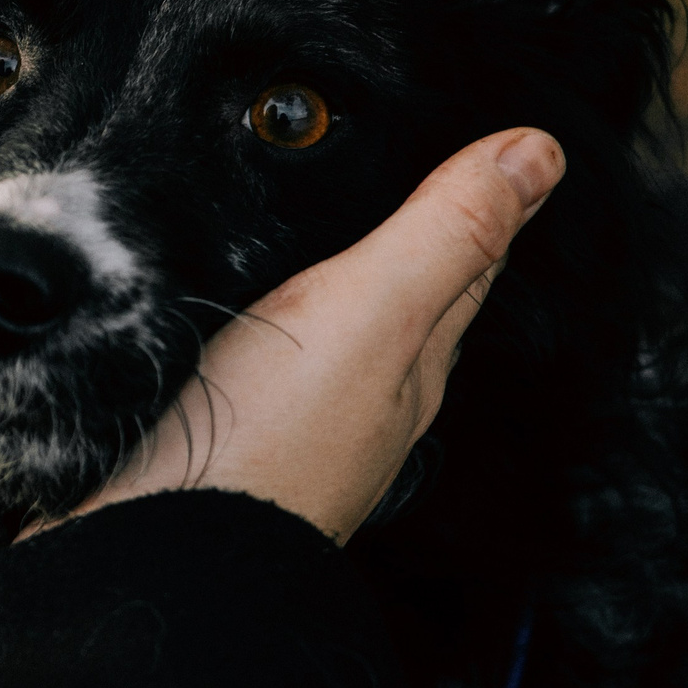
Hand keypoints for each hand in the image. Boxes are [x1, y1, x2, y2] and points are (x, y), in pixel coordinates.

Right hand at [51, 128, 565, 544]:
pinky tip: (219, 289)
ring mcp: (281, 414)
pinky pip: (250, 349)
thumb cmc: (263, 446)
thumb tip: (541, 151)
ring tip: (312, 208)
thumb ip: (445, 233)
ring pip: (322, 324)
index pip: (467, 264)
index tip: (491, 133)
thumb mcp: (372, 311)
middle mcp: (357, 394)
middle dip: (407, 227)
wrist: (145, 554)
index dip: (479, 194)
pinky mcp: (207, 421)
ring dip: (322, 266)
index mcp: (411, 363)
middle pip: (400, 296)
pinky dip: (250, 306)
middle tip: (412, 153)